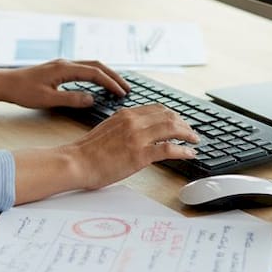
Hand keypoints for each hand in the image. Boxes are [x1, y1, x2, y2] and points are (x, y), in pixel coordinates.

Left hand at [0, 58, 129, 108]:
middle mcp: (66, 63)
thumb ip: (71, 99)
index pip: (95, 73)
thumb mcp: (48, 99)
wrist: (5, 84)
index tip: (122, 94)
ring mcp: (62, 65)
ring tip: (117, 86)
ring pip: (91, 65)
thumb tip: (92, 98)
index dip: (110, 83)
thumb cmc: (23, 92)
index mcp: (64, 68)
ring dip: (106, 74)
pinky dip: (96, 75)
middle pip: (97, 65)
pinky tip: (98, 84)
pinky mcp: (59, 69)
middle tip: (127, 89)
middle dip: (114, 76)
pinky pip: (83, 69)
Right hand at [67, 104, 199, 189]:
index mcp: (125, 114)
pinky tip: (190, 153)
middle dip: (184, 124)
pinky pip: (169, 149)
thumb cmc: (87, 151)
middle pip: (168, 116)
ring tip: (194, 140)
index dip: (172, 115)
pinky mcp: (140, 155)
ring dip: (188, 134)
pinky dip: (183, 150)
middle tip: (191, 132)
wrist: (76, 162)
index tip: (179, 122)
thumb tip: (136, 132)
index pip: (156, 109)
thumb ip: (124, 127)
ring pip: (172, 129)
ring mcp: (138, 137)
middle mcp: (133, 121)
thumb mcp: (107, 129)